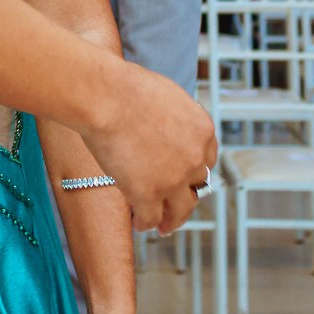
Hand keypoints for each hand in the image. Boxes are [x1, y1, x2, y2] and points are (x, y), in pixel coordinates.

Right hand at [86, 61, 215, 233]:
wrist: (106, 96)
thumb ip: (173, 116)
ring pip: (180, 211)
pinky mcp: (148, 194)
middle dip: (186, 196)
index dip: (193, 170)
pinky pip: (151, 218)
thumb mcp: (165, 95)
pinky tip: (138, 225)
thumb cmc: (124, 86)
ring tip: (163, 227)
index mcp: (202, 130)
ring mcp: (173, 180)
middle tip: (177, 205)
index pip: (207, 160)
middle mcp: (194, 158)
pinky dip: (145, 224)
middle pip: (196, 187)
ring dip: (173, 221)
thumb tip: (161, 122)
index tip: (185, 177)